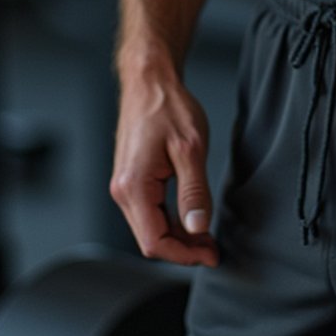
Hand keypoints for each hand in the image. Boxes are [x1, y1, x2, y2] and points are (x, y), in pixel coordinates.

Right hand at [110, 59, 218, 267]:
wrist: (149, 81)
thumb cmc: (167, 106)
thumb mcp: (191, 148)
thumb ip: (194, 192)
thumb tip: (198, 228)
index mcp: (133, 187)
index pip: (155, 242)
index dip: (185, 255)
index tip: (211, 254)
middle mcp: (122, 191)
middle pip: (150, 240)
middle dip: (183, 249)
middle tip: (213, 248)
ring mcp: (125, 186)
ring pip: (150, 228)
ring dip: (178, 237)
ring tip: (206, 235)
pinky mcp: (131, 180)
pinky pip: (149, 212)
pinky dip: (170, 221)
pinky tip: (191, 218)